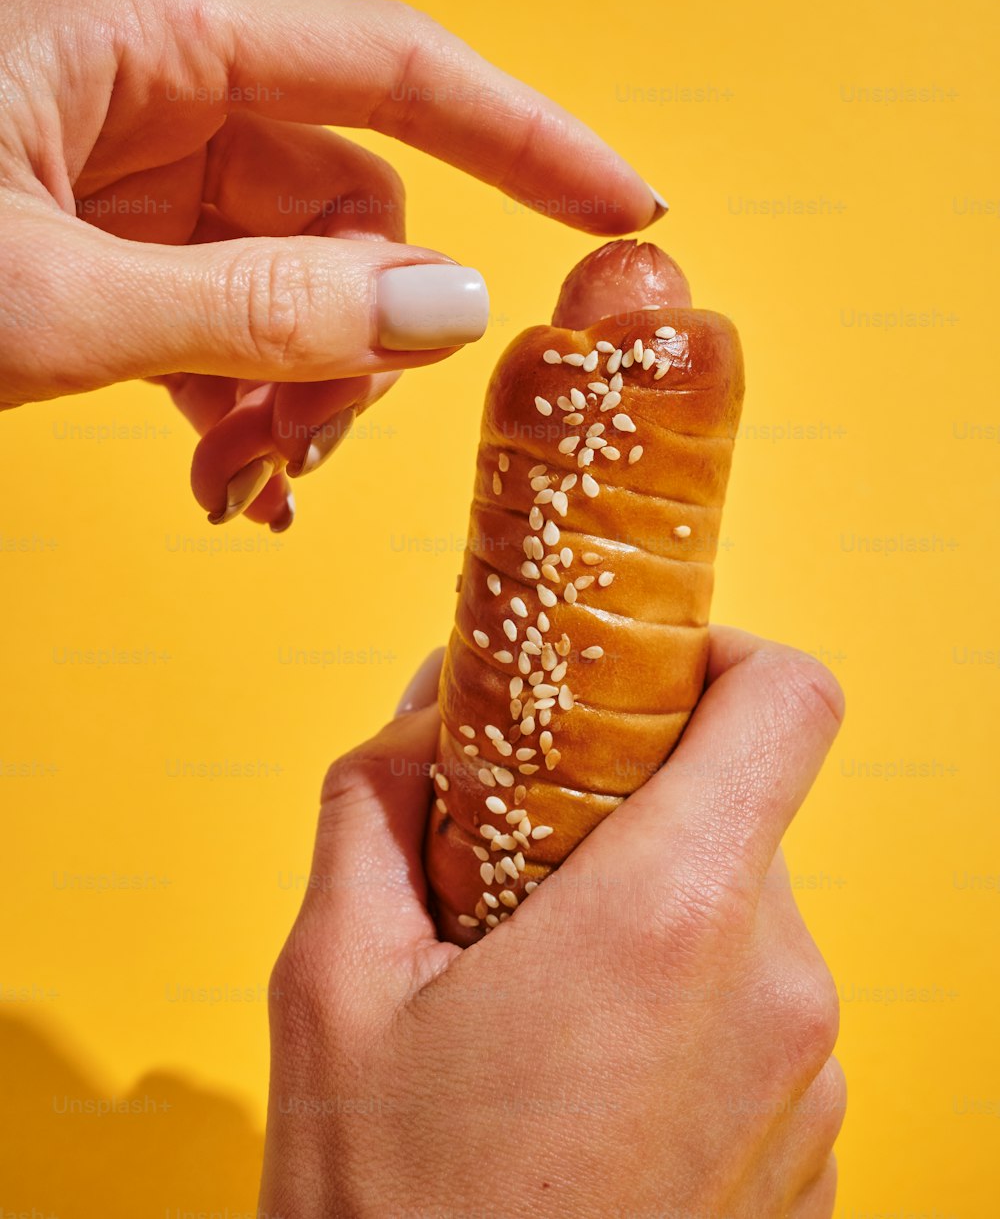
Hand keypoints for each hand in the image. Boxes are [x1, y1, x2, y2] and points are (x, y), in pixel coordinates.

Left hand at [0, 0, 661, 529]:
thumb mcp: (50, 302)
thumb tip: (450, 316)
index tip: (623, 206)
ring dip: (298, 390)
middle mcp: (154, 83)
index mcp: (146, 35)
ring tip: (250, 488)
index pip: (394, 66)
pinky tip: (228, 475)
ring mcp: (131, 166)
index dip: (523, 136)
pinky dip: (244, 398)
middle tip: (313, 453)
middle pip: (346, 205)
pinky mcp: (104, 238)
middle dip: (354, 342)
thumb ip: (259, 308)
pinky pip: (230, 311)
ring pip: (296, 275)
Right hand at [259, 629, 845, 1216]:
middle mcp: (776, 993)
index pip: (788, 702)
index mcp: (671, 919)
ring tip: (543, 996)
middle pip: (745, 812)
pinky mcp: (812, 1162)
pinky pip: (762, 1022)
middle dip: (643, 810)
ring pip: (750, 919)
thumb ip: (378, 802)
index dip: (727, 655)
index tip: (649, 674)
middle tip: (532, 863)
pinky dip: (689, 1011)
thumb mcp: (332, 984)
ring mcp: (810, 1087)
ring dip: (659, 917)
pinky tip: (588, 1084)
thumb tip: (427, 709)